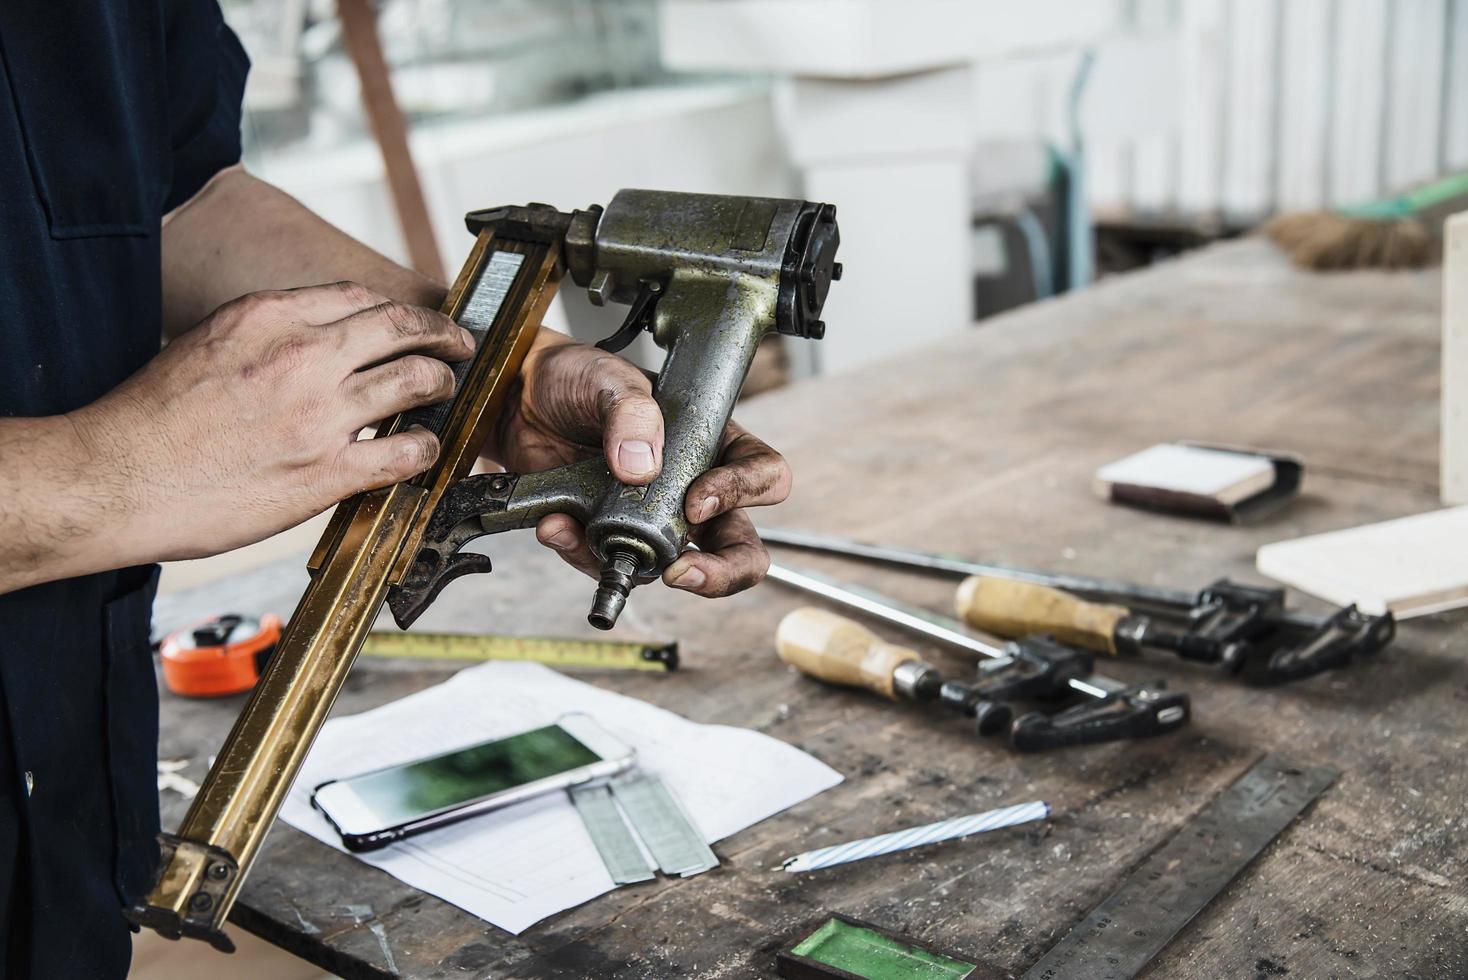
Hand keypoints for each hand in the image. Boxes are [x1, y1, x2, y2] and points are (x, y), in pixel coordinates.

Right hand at [76, 282, 473, 559]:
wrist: (114, 478)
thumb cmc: (150, 419)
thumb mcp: (205, 343)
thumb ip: (266, 334)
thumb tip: (312, 338)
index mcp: (267, 316)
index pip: (359, 297)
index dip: (399, 310)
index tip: (413, 320)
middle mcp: (301, 355)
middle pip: (402, 326)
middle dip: (442, 333)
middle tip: (458, 344)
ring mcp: (319, 414)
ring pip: (415, 381)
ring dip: (441, 385)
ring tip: (447, 391)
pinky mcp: (326, 472)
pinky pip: (405, 452)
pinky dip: (428, 448)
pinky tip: (427, 451)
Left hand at [490, 331, 790, 595]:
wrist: (519, 396)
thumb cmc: (580, 378)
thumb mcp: (609, 379)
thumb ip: (632, 413)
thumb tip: (640, 466)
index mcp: (713, 442)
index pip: (762, 476)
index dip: (740, 494)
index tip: (696, 501)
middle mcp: (692, 487)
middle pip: (739, 547)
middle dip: (723, 572)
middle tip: (684, 573)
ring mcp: (652, 518)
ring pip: (676, 568)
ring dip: (633, 565)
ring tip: (584, 533)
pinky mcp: (608, 536)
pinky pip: (609, 564)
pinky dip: (580, 553)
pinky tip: (555, 525)